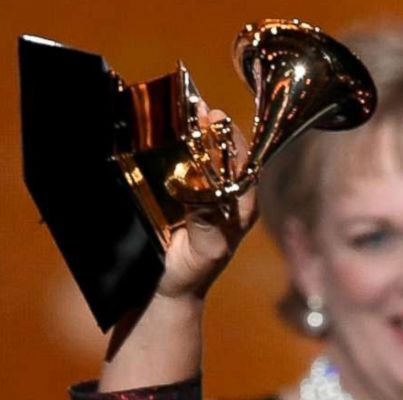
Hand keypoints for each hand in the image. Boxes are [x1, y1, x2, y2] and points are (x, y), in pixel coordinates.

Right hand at [153, 108, 257, 304]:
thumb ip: (209, 225)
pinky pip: (179, 165)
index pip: (245, 163)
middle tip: (195, 106)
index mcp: (242, 205)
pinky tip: (158, 130)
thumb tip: (208, 196)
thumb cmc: (193, 274)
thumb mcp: (206, 251)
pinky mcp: (179, 194)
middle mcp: (226, 194)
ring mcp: (202, 192)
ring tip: (178, 108)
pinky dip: (171, 146)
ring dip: (190, 131)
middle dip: (210, 127)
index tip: (217, 119)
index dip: (233, 139)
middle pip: (223, 152)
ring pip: (200, 155)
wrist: (166, 290)